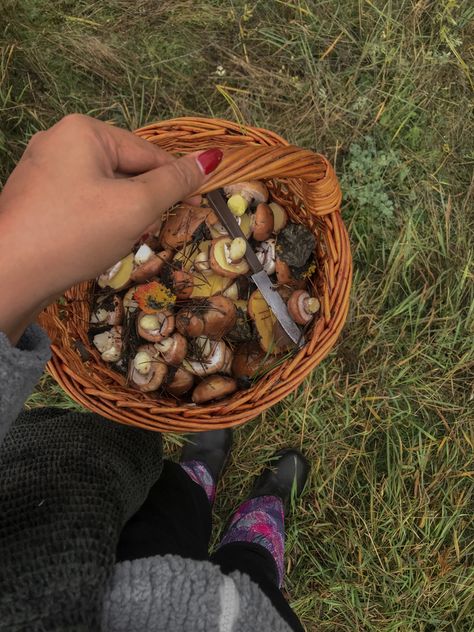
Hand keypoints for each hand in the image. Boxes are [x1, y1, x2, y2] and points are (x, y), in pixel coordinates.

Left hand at [0, 114, 222, 342]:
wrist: (9, 277)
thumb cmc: (75, 234)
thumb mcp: (135, 207)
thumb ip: (174, 182)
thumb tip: (211, 157)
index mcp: (84, 131)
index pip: (148, 153)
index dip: (177, 180)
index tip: (199, 204)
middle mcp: (60, 141)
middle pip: (126, 170)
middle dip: (142, 203)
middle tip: (144, 232)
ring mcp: (44, 170)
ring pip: (106, 189)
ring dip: (124, 215)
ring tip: (118, 241)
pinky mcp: (37, 198)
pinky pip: (84, 202)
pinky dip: (100, 221)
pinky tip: (97, 243)